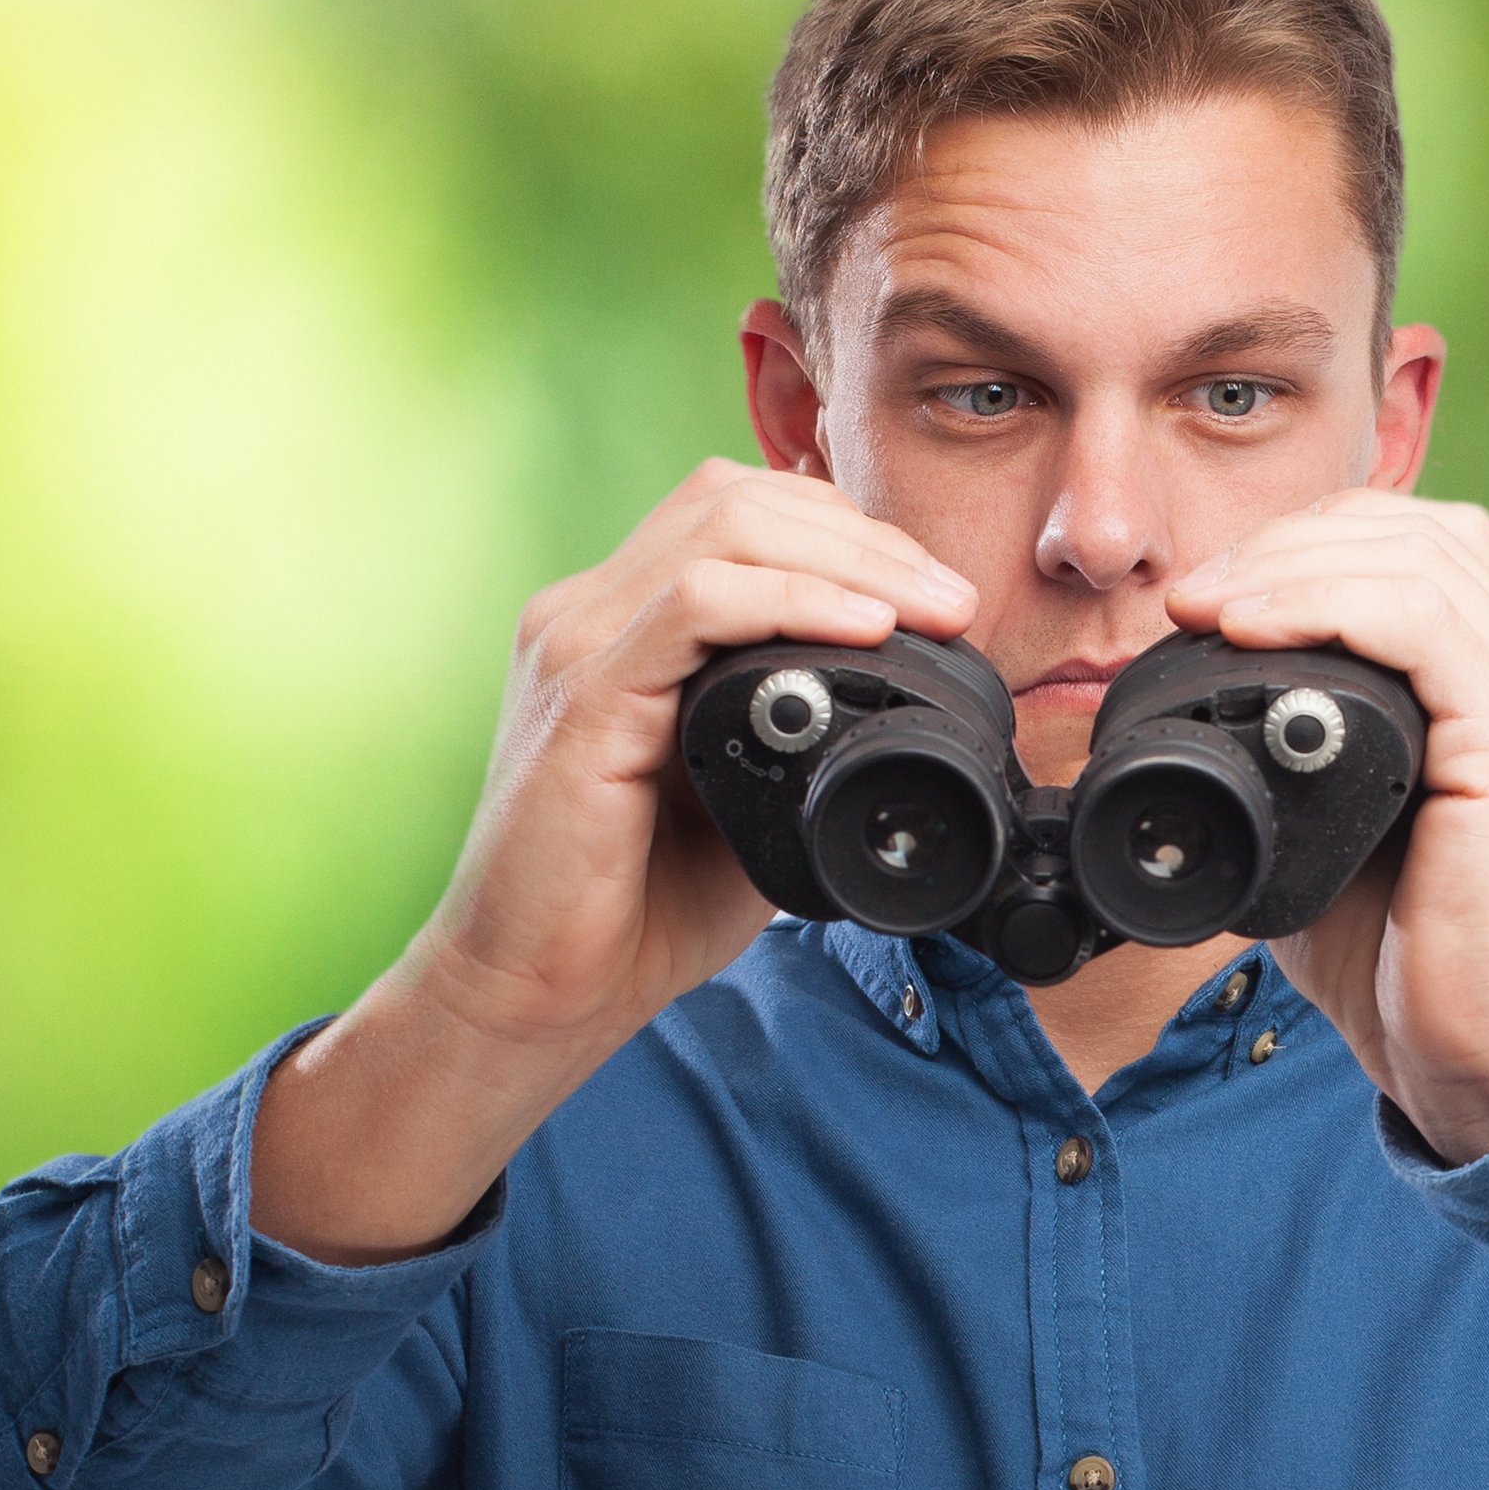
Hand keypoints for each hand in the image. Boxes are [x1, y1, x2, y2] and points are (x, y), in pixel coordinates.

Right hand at [252, 463, 973, 1262]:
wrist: (536, 993)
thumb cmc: (633, 911)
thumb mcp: (748, 801)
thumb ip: (803, 734)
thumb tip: (907, 707)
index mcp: (622, 625)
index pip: (740, 515)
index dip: (847, 535)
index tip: (933, 600)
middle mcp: (588, 613)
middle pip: (738, 497)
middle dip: (864, 535)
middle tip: (952, 601)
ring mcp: (575, 644)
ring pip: (724, 527)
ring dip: (848, 558)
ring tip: (931, 611)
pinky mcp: (581, 695)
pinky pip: (695, 602)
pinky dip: (793, 601)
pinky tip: (861, 631)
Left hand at [1166, 491, 1488, 1165]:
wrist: (1471, 1055)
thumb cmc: (1400, 957)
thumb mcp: (1328, 830)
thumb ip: (1291, 756)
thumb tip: (1190, 709)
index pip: (1417, 547)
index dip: (1309, 544)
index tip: (1206, 593)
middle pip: (1422, 532)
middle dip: (1294, 541)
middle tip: (1194, 591)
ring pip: (1421, 562)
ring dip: (1296, 568)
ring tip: (1208, 606)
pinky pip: (1428, 627)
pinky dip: (1332, 608)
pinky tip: (1256, 629)